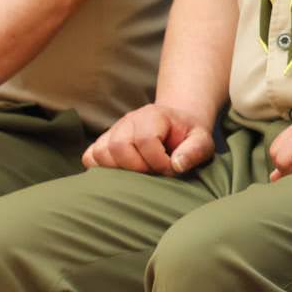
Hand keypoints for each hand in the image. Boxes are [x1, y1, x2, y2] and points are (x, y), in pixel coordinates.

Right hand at [84, 102, 215, 174]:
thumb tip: (176, 165)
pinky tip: (121, 175)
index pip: (146, 140)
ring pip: (101, 153)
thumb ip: (195, 151)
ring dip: (119, 171)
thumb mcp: (202, 141)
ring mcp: (113, 132)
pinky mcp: (103, 144)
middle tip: (153, 173)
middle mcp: (128, 121)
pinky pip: (90, 157)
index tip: (170, 169)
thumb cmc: (188, 137)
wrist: (176, 127)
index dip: (159, 161)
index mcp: (153, 115)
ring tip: (139, 174)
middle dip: (138, 167)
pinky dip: (100, 170)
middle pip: (119, 146)